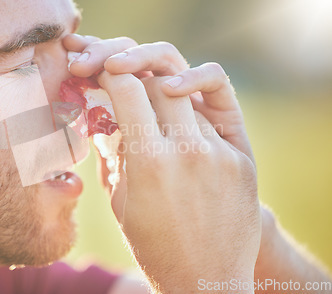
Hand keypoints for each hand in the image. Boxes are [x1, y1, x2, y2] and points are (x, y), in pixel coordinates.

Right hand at [64, 34, 260, 292]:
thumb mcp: (119, 200)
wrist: (205, 280)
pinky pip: (214, 110)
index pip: (127, 88)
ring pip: (186, 91)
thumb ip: (111, 149)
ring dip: (159, 84)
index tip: (96, 69)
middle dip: (130, 66)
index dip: (107, 70)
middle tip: (113, 67)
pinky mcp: (242, 156)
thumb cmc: (153, 245)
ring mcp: (221, 151)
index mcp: (150, 163)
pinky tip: (177, 95)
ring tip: (142, 88)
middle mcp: (189, 149)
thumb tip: (101, 110)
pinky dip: (192, 98)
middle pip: (158, 78)